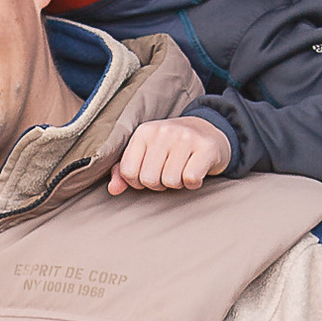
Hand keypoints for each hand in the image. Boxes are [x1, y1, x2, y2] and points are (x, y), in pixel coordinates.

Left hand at [111, 116, 232, 192]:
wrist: (209, 131)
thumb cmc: (172, 148)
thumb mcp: (146, 154)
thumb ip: (125, 171)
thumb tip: (112, 189)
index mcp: (143, 132)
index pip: (128, 172)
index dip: (138, 182)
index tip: (150, 174)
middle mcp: (163, 131)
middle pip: (149, 179)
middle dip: (159, 184)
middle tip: (168, 173)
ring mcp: (185, 137)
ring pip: (171, 181)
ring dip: (177, 183)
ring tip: (182, 170)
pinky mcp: (206, 147)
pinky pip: (191, 179)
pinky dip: (193, 183)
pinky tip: (195, 172)